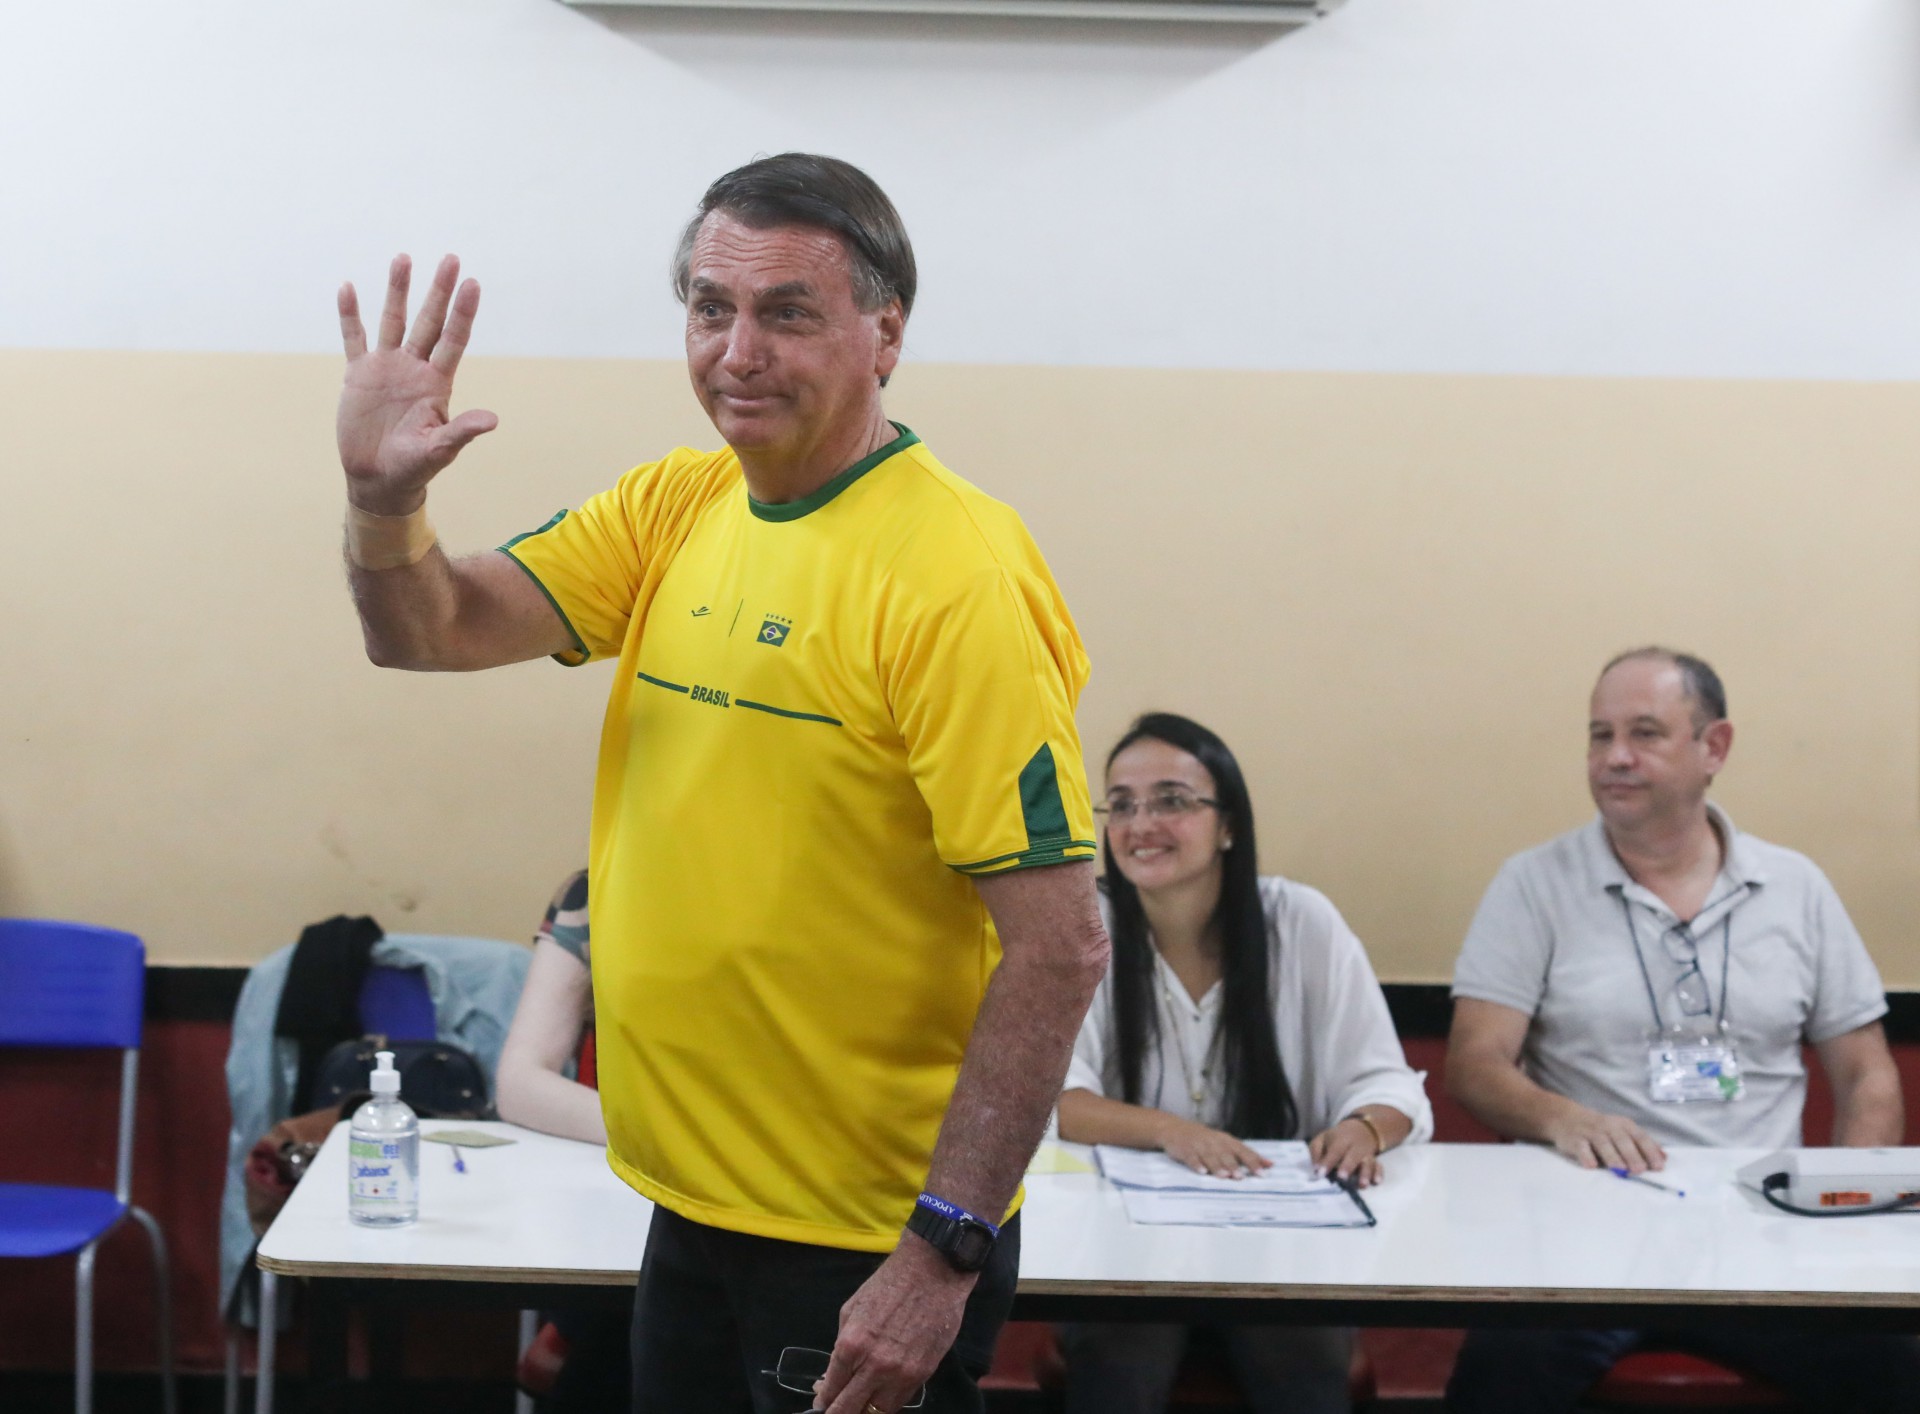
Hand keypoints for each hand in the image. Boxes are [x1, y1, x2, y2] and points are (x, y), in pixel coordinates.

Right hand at [336, 253, 497, 514]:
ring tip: (403, 258)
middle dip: (439, 291)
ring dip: (397, 290)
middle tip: (451, 258)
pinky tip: (349, 288)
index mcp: (437, 383)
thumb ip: (461, 431)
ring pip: (393, 320)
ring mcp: (387, 368)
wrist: (378, 479)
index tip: (472, 283)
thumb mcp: (439, 450)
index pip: (453, 340)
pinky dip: (350, 315)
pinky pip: (354, 338)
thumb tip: (492, 420)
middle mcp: (414, 368)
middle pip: (429, 321)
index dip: (462, 312)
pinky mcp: (359, 374)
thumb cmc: (414, 468)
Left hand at [813, 1237, 973, 1413]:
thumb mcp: (851, 1310)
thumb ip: (841, 1347)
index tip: (821, 1404)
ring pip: (877, 1413)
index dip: (823, 1402)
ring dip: (864, 1411)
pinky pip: (901, 1401)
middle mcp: (874, 1366)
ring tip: (859, 1405)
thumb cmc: (887, 1285)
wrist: (932, 1271)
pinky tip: (881, 1394)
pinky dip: (887, 1401)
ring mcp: (900, 1374)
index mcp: (851, 1346)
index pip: (831, 1391)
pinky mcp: (923, 1374)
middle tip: (834, 1412)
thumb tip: (832, 1378)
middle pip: (849, 1410)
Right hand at [1157, 1116, 1271, 1178]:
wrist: (1175, 1128)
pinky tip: (1202, 1172)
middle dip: (1234, 1165)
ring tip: (1224, 1176)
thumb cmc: (1206, 1140)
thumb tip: (1270, 1164)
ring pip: (1210, 1156)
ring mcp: (1199, 1145)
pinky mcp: (1186, 1149)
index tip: (1262, 1173)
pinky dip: (1197, 1164)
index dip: (1252, 1162)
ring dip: (1217, 1166)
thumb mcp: (1226, 1144)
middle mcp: (1215, 1142)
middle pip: (1226, 1154)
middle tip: (1240, 1177)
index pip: (1243, 1151)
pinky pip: (1192, 1157)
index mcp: (1226, 1141)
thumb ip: (1247, 1155)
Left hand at [1308, 1118, 1382, 1187]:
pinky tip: (1377, 1181)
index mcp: (1340, 1140)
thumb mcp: (1323, 1138)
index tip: (1320, 1174)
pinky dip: (1379, 1173)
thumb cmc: (1337, 1138)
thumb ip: (1316, 1151)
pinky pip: (1379, 1166)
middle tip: (1341, 1177)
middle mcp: (1355, 1147)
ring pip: (1368, 1163)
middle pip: (1352, 1156)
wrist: (1361, 1129)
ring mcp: (1366, 1154)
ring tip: (1362, 1185)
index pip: (1334, 1151)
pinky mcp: (1375, 1161)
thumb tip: (1314, 1168)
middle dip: (1347, 1167)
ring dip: (1365, 1174)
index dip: (1327, 1162)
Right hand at [1543, 1105, 1665, 1172]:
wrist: (1567, 1118)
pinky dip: (1586, 1156)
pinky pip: (1581, 1147)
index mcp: (1623, 1125)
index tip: (1658, 1166)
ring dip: (1612, 1157)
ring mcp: (1590, 1132)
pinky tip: (1591, 1165)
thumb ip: (1642, 1145)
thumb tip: (1664, 1158)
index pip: (1639, 1137)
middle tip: (1639, 1170)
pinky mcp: (1574, 1139)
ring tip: (1620, 1170)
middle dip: (1632, 1155)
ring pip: (1603, 1143)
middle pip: (1622, 1140)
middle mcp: (1608, 1126)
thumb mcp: (1623, 1132)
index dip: (1649, 1151)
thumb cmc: (1601, 1130)